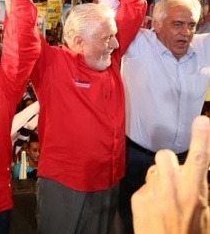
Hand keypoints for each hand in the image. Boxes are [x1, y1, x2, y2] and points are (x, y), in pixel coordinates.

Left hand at [132, 115, 209, 233]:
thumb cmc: (190, 231)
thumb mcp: (204, 210)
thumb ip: (198, 188)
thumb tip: (195, 173)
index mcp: (195, 189)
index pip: (200, 158)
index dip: (201, 138)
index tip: (201, 119)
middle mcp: (174, 187)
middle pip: (164, 156)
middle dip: (167, 163)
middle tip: (172, 177)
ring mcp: (154, 191)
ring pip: (153, 171)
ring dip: (158, 180)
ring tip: (164, 199)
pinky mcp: (139, 197)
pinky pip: (144, 187)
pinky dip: (149, 195)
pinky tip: (154, 210)